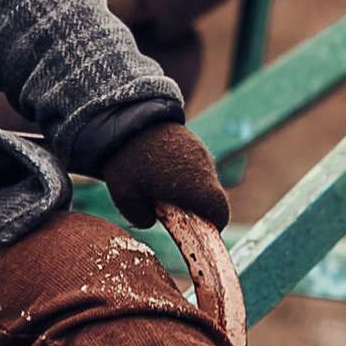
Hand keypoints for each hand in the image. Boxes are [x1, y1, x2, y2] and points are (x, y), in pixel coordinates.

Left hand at [99, 121, 226, 230]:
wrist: (127, 116)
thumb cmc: (127, 159)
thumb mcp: (125, 196)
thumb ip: (140, 217)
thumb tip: (150, 221)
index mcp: (194, 186)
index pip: (220, 211)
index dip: (215, 224)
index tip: (200, 230)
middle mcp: (204, 169)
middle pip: (212, 197)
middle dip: (197, 208)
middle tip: (172, 210)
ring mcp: (200, 153)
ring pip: (204, 180)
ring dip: (190, 189)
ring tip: (160, 186)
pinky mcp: (193, 142)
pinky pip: (196, 165)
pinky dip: (185, 173)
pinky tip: (160, 169)